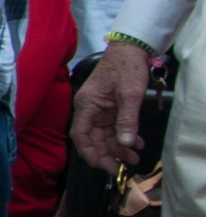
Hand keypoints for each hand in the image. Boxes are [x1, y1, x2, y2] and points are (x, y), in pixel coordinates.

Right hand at [72, 43, 156, 172]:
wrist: (132, 48)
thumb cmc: (126, 66)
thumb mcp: (129, 94)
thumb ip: (127, 120)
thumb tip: (126, 144)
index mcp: (86, 105)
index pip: (81, 135)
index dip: (89, 153)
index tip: (102, 166)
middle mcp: (89, 109)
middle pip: (92, 139)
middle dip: (106, 155)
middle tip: (120, 169)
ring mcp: (100, 109)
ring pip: (104, 136)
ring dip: (118, 148)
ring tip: (134, 158)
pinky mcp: (110, 108)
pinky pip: (114, 128)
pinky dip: (124, 137)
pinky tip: (136, 144)